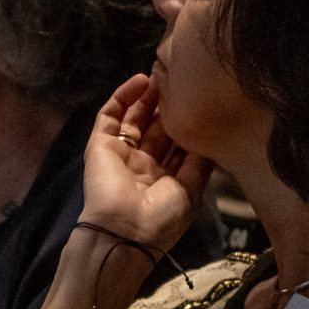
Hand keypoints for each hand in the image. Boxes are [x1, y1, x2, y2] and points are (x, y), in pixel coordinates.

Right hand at [81, 76, 211, 254]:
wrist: (122, 232)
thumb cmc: (159, 218)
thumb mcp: (189, 191)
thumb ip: (198, 163)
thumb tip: (208, 138)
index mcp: (164, 180)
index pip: (176, 146)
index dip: (186, 125)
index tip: (201, 103)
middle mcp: (142, 165)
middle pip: (156, 129)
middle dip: (167, 107)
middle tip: (180, 82)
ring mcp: (121, 154)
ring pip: (134, 119)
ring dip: (146, 98)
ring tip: (161, 76)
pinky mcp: (100, 145)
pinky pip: (110, 116)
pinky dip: (123, 97)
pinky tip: (139, 81)